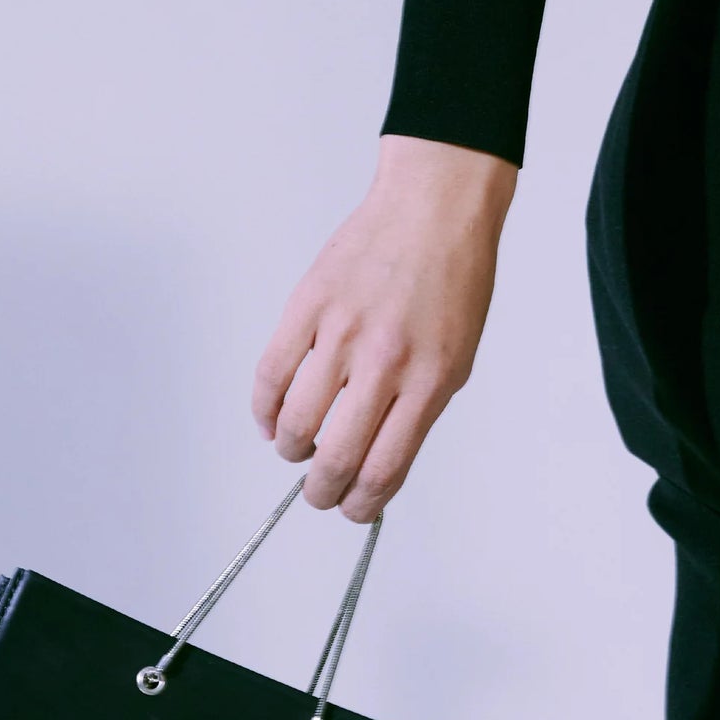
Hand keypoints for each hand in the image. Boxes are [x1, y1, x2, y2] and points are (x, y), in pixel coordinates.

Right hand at [251, 136, 515, 521]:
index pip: (384, 469)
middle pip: (335, 457)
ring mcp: (341, 332)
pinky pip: (270, 375)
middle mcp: (384, 361)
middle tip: (319, 494)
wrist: (434, 209)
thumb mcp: (454, 359)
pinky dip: (264, 410)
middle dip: (322, 492)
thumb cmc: (452, 284)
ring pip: (295, 422)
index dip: (362, 504)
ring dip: (291, 451)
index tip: (354, 510)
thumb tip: (375, 463)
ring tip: (298, 450)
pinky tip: (273, 419)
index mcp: (429, 381)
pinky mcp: (307, 305)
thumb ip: (416, 412)